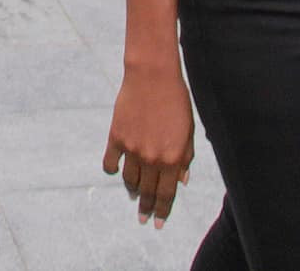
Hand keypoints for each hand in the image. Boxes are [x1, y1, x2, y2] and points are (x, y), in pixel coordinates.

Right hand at [103, 60, 194, 227]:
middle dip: (146, 207)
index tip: (158, 223)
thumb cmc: (176, 100)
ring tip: (133, 194)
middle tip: (143, 218)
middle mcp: (152, 158)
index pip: (167, 195)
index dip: (163, 211)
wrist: (153, 76)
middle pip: (147, 192)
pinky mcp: (116, 137)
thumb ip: (185, 158)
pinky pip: (111, 163)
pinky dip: (113, 170)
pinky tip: (117, 171)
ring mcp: (132, 149)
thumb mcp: (188, 131)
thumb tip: (182, 181)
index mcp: (173, 159)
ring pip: (129, 180)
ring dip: (132, 190)